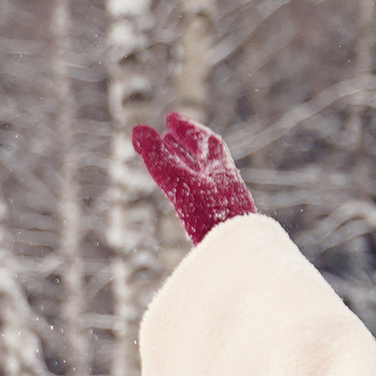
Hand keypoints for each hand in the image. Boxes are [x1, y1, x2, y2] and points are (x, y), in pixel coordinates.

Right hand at [131, 110, 254, 247]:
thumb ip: (158, 159)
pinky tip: (181, 199)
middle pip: (205, 159)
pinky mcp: (221, 227)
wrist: (239, 257)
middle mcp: (226, 185)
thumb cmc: (213, 218)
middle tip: (166, 136)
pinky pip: (204, 200)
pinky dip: (189, 190)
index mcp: (222, 171)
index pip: (206, 142)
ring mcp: (225, 206)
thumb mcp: (180, 184)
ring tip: (167, 161)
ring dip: (185, 167)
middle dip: (185, 146)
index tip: (170, 119)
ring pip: (204, 179)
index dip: (187, 129)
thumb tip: (136, 129)